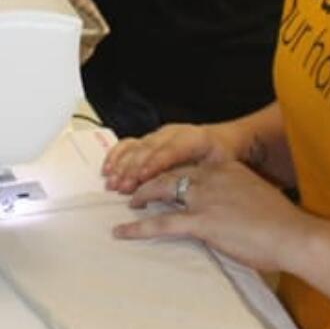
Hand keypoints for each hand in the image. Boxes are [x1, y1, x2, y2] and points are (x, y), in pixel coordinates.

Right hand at [102, 121, 244, 194]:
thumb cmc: (221, 159)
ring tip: (112, 183)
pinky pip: (129, 144)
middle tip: (122, 187)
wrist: (221, 142)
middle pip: (149, 149)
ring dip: (122, 165)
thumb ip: (208, 178)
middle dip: (133, 169)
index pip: (172, 150)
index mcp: (195, 138)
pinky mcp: (149, 140)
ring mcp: (159, 135)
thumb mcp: (222, 169)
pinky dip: (116, 156)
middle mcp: (173, 134)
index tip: (142, 176)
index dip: (155, 162)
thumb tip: (198, 194)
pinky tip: (107, 168)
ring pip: (137, 147)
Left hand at [113, 160, 302, 271]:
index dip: (169, 167)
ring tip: (128, 201)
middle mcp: (211, 176)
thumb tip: (223, 208)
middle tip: (135, 185)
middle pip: (170, 171)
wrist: (292, 234)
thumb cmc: (281, 222)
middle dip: (149, 177)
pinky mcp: (201, 221)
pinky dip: (137, 227)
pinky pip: (161, 223)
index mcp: (225, 167)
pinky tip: (122, 231)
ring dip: (140, 195)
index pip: (189, 163)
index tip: (158, 171)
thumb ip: (234, 195)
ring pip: (160, 190)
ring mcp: (205, 197)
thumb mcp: (255, 195)